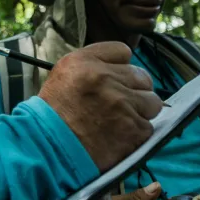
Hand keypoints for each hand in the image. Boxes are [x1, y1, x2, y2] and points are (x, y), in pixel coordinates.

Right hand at [40, 41, 161, 170]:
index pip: (122, 51)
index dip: (120, 66)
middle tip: (119, 103)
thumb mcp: (63, 76)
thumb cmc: (52, 114)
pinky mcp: (134, 129)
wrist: (47, 148)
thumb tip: (119, 68)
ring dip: (141, 111)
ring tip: (121, 121)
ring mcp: (122, 103)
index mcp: (85, 61)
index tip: (114, 78)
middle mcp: (105, 78)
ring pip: (152, 101)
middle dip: (134, 89)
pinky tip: (119, 136)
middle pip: (142, 76)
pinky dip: (136, 133)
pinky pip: (148, 127)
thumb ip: (91, 66)